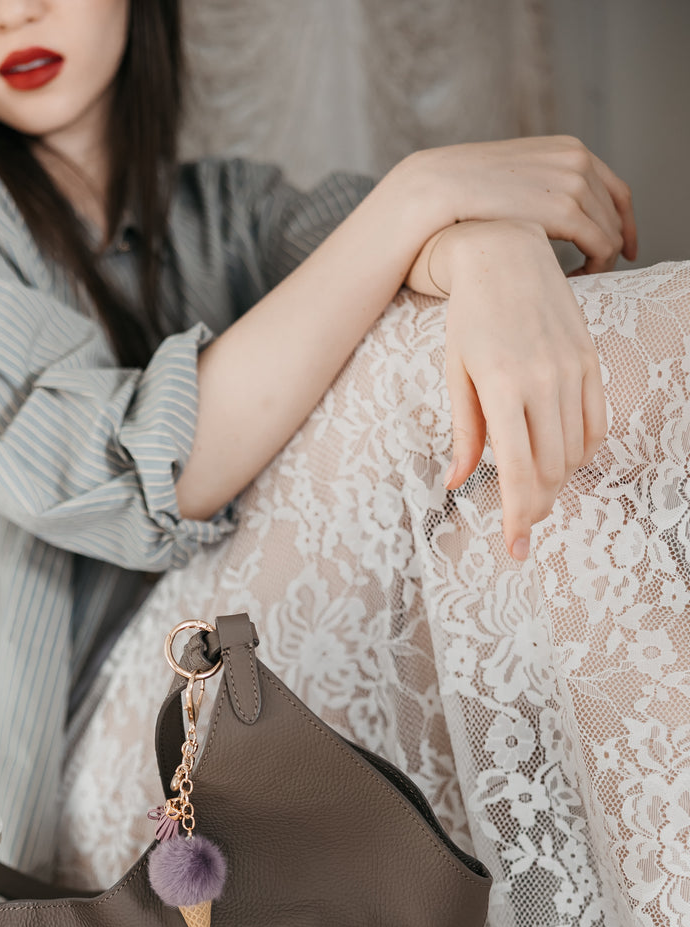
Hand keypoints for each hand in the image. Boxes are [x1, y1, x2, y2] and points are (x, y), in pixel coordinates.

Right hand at [402, 135, 636, 273]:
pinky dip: (595, 268)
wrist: (441, 186)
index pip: (616, 190)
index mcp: (570, 150)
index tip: (624, 249)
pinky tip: (574, 282)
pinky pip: (601, 246)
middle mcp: (579, 161)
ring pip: (611, 233)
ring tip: (578, 282)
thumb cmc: (467, 191)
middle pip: (617, 214)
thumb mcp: (516, 179)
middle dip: (613, 246)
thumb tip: (548, 214)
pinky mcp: (566, 210)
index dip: (626, 223)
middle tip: (596, 274)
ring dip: (600, 261)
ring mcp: (575, 183)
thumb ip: (540, 188)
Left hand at [439, 219, 607, 559]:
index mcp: (501, 388)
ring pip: (573, 452)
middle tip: (520, 526)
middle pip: (548, 470)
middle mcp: (543, 380)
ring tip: (533, 494)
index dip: (516, 518)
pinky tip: (560, 460)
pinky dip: (580, 452)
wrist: (504, 253)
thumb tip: (458, 483)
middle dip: (534, 507)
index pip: (515, 471)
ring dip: (555, 483)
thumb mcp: (455, 375)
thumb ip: (462, 433)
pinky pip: (595, 424)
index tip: (514, 548)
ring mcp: (572, 369)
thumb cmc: (468, 318)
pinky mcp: (590, 360)